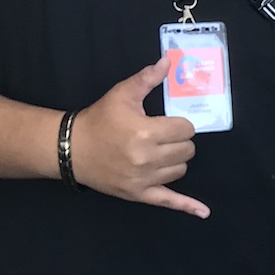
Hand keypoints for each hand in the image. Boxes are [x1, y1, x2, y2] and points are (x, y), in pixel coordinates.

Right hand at [70, 57, 206, 216]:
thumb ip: (147, 79)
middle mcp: (147, 158)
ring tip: (158, 153)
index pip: (186, 129)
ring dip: (175, 161)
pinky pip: (168, 201)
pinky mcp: (138, 194)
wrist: (70, 148)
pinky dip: (187, 206)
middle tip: (162, 136)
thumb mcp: (121, 95)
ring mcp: (143, 179)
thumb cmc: (99, 119)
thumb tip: (168, 62)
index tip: (167, 122)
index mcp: (145, 132)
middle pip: (187, 150)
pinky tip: (203, 213)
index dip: (179, 124)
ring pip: (181, 170)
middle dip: (178, 141)